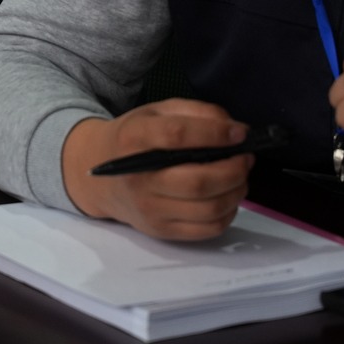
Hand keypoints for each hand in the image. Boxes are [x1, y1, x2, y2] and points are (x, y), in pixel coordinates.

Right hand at [60, 100, 251, 241]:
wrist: (98, 177)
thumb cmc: (133, 139)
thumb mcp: (157, 111)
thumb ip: (196, 112)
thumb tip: (235, 130)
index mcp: (134, 138)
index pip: (177, 136)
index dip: (214, 134)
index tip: (240, 135)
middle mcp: (139, 178)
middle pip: (198, 182)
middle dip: (234, 170)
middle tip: (246, 158)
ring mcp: (149, 209)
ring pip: (208, 209)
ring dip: (236, 192)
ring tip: (239, 177)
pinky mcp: (160, 231)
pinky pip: (206, 230)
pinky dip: (228, 214)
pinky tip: (227, 197)